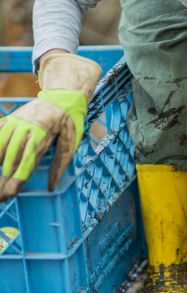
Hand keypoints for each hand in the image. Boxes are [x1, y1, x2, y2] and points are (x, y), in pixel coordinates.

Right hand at [0, 53, 101, 199]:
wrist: (63, 95)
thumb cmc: (70, 121)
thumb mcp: (72, 141)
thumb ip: (60, 163)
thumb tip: (51, 187)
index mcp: (43, 133)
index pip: (28, 160)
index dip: (18, 178)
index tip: (12, 193)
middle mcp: (27, 126)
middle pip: (12, 156)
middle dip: (5, 178)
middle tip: (1, 195)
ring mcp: (17, 121)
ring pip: (2, 145)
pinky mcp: (12, 118)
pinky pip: (0, 132)